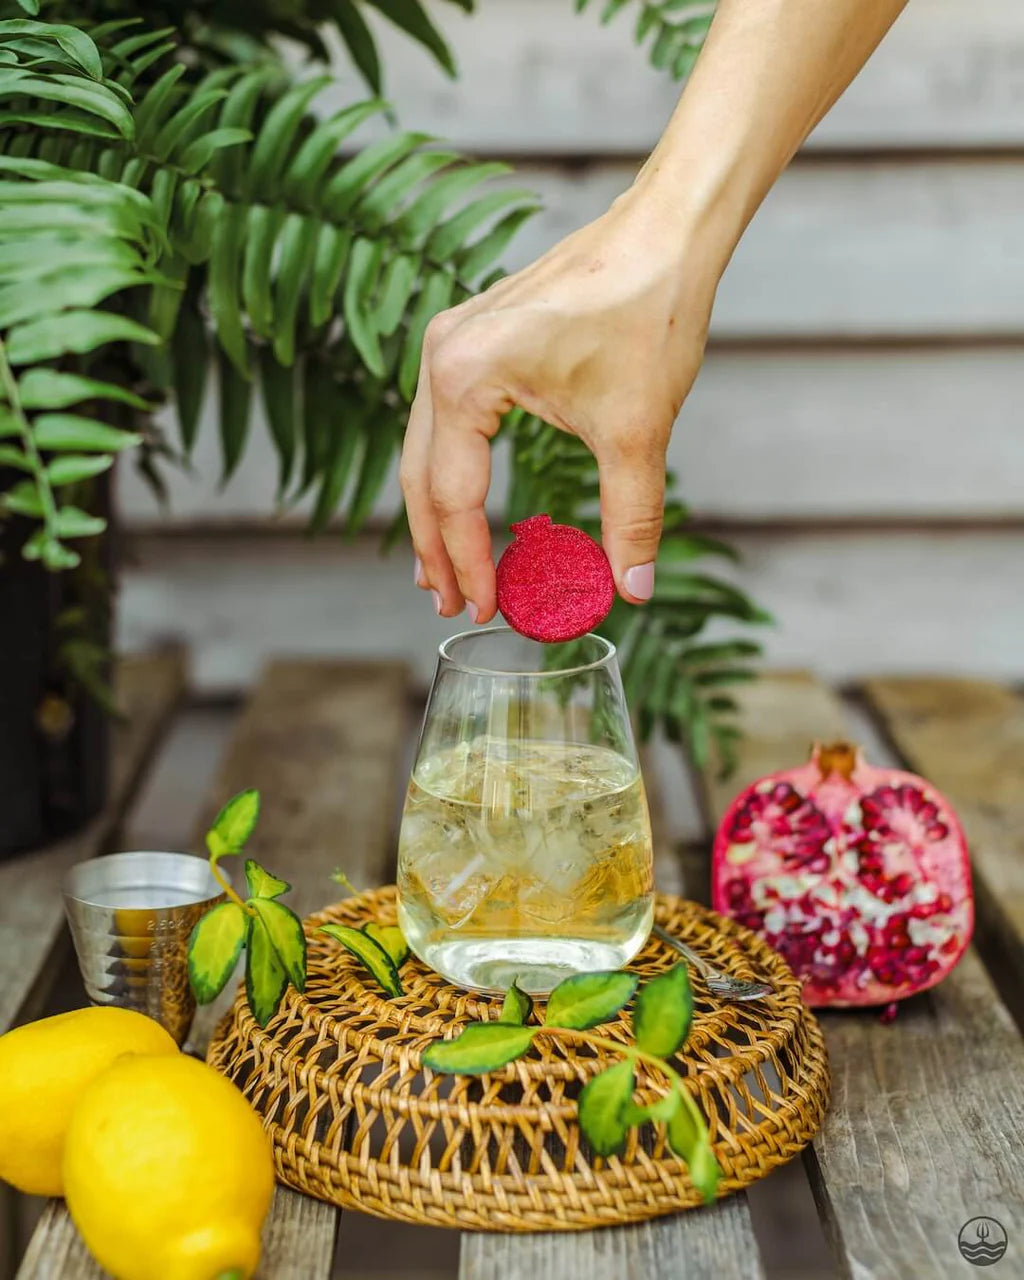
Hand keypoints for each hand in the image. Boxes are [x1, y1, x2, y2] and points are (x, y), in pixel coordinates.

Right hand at [399, 181, 720, 620]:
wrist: (666, 231)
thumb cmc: (647, 312)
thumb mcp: (636, 431)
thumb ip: (630, 516)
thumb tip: (632, 587)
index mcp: (465, 378)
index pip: (453, 497)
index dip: (470, 563)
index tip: (487, 609)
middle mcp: (443, 356)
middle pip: (420, 477)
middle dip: (435, 548)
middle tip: (451, 604)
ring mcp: (452, 341)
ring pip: (425, 449)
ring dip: (436, 512)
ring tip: (444, 569)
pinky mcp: (474, 337)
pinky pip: (445, 420)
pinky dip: (451, 470)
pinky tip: (465, 501)